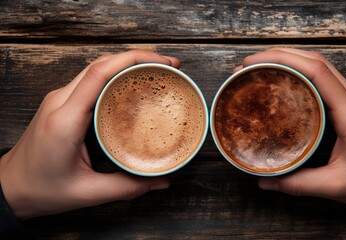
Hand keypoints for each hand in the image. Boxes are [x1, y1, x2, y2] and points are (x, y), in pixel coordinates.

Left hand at [0, 50, 177, 219]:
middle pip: (101, 64)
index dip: (133, 60)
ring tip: (157, 71)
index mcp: (65, 120)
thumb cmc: (41, 189)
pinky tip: (133, 85)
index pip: (99, 74)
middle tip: (169, 66)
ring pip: (96, 68)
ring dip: (127, 64)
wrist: (8, 187)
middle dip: (138, 58)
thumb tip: (162, 181)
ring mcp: (59, 100)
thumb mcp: (87, 192)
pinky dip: (115, 75)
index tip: (163, 63)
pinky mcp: (62, 104)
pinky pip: (91, 80)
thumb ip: (128, 186)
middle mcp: (60, 102)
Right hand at [240, 48, 345, 205]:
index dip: (283, 60)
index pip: (317, 71)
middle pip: (315, 60)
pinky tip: (282, 79)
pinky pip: (322, 76)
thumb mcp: (335, 186)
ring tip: (260, 67)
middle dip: (279, 55)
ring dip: (289, 59)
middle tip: (248, 65)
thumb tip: (264, 181)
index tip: (254, 63)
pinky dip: (299, 70)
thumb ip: (298, 183)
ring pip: (319, 64)